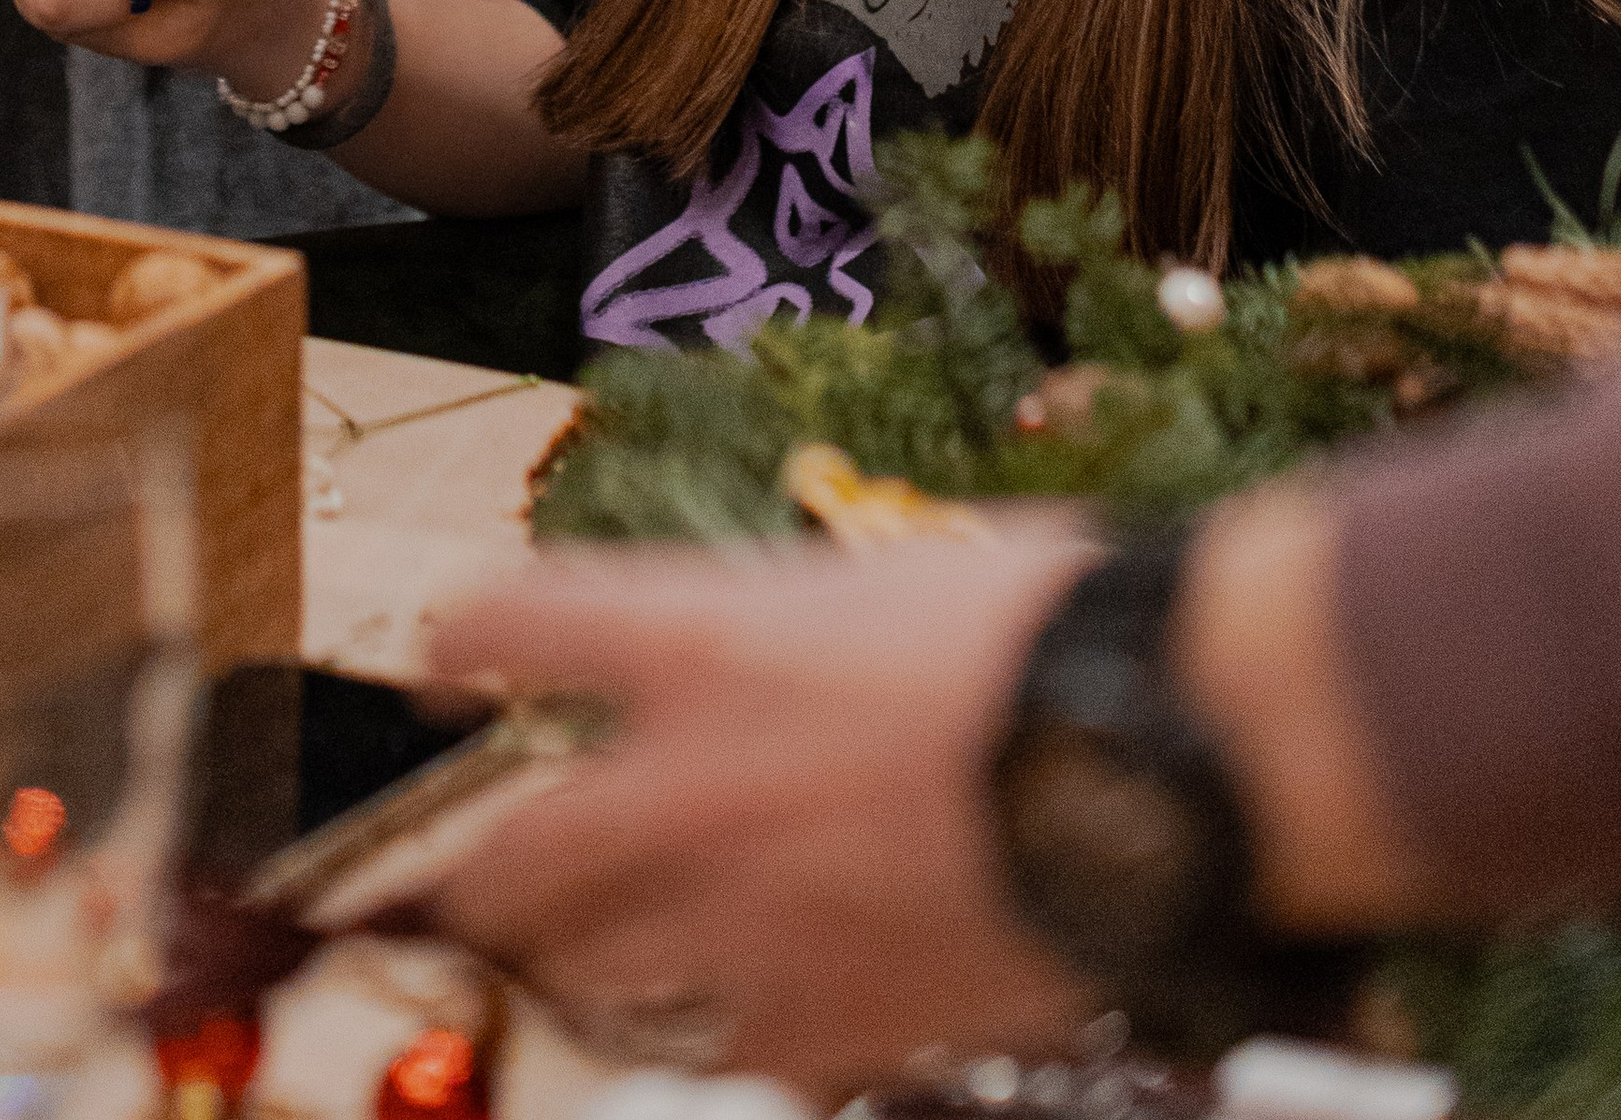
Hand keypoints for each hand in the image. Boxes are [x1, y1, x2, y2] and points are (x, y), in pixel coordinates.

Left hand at [426, 535, 1101, 1099]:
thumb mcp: (893, 573)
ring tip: (591, 955)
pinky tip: (740, 1011)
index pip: (506, 626)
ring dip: (580, 961)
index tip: (447, 667)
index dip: (457, 647)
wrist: (1173, 753)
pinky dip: (716, 1028)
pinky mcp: (830, 1024)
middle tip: (478, 872)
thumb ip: (799, 622)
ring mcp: (749, 917)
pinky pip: (719, 1047)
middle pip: (507, 853)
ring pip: (587, 972)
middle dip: (476, 870)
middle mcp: (691, 781)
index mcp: (703, 636)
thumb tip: (780, 644)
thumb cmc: (1059, 626)